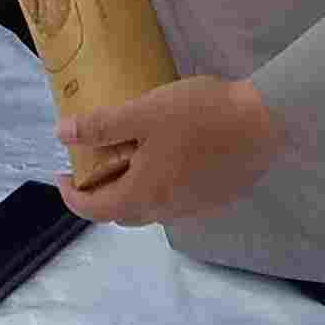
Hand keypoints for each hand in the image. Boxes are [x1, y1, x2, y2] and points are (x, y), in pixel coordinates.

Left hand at [55, 77, 285, 224]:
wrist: (263, 122)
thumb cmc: (199, 115)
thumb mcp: (144, 112)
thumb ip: (102, 125)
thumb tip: (62, 134)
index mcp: (143, 196)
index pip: (95, 210)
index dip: (72, 196)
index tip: (61, 174)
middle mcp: (165, 211)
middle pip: (121, 212)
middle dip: (101, 192)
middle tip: (93, 161)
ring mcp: (192, 208)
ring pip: (149, 206)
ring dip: (131, 188)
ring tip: (129, 153)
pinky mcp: (213, 199)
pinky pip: (173, 199)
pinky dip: (158, 184)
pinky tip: (167, 154)